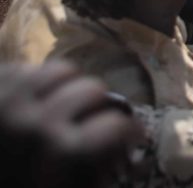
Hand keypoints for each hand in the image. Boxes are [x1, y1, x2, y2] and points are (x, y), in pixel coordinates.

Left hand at [0, 60, 140, 187]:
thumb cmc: (15, 186)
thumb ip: (91, 174)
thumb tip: (119, 153)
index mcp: (60, 153)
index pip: (118, 125)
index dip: (129, 132)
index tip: (129, 138)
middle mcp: (37, 119)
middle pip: (92, 89)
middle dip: (96, 108)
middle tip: (89, 123)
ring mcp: (9, 98)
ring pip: (62, 69)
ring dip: (66, 88)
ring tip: (59, 106)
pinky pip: (27, 68)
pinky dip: (35, 82)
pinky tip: (32, 101)